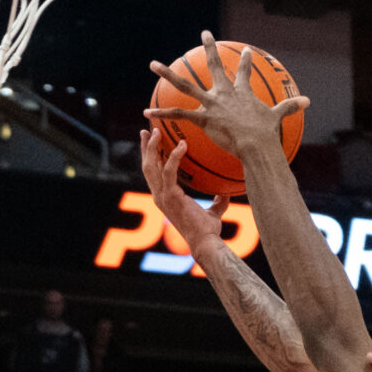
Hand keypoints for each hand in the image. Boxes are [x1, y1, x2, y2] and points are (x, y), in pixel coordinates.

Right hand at [140, 128, 229, 259]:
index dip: (150, 157)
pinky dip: (174, 156)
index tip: (152, 141)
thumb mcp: (214, 212)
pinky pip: (169, 170)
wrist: (206, 241)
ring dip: (153, 146)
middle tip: (148, 130)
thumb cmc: (209, 231)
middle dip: (145, 147)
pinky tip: (183, 145)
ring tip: (158, 130)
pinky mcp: (170, 195)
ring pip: (151, 166)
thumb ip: (218, 201)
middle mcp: (159, 196)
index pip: (153, 174)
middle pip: (147, 167)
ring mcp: (162, 196)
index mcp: (165, 198)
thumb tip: (227, 192)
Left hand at [143, 31, 308, 157]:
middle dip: (209, 48)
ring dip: (167, 74)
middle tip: (204, 34)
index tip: (247, 51)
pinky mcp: (203, 117)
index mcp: (243, 92)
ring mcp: (212, 103)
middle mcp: (225, 92)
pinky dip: (162, 112)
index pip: (245, 72)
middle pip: (214, 66)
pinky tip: (147, 110)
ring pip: (185, 84)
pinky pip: (178, 113)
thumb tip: (308, 101)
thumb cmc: (266, 133)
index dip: (247, 61)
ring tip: (152, 64)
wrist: (255, 144)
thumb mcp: (278, 117)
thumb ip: (290, 107)